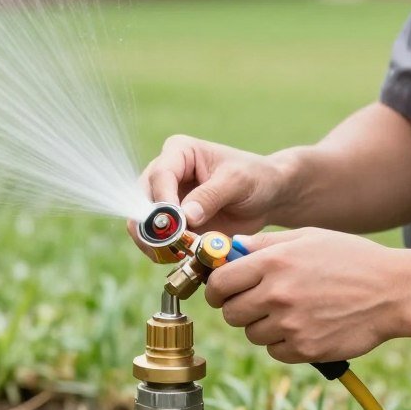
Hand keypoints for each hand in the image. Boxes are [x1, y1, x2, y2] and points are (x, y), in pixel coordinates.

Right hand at [129, 135, 293, 257]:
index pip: (160, 174)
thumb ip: (211, 196)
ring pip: (143, 224)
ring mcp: (165, 200)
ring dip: (156, 243)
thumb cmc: (255, 178)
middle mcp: (165, 174)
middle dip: (153, 226)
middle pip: (142, 200)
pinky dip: (165, 252)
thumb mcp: (238, 181)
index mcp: (179, 152)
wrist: (267, 197)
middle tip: (171, 246)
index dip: (163, 201)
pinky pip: (156, 241)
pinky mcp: (172, 224)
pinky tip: (183, 258)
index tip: (177, 223)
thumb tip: (185, 217)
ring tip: (179, 254)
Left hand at [205, 228, 403, 363]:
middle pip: (230, 312)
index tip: (222, 290)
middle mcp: (277, 294)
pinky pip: (275, 351)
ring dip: (262, 325)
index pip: (219, 283)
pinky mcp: (305, 349)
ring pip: (251, 334)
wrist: (393, 292)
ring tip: (289, 311)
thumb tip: (231, 249)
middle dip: (237, 307)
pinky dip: (283, 342)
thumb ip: (265, 243)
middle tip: (255, 301)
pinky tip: (303, 325)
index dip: (216, 288)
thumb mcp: (308, 237)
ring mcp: (291, 324)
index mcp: (273, 262)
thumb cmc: (351, 259)